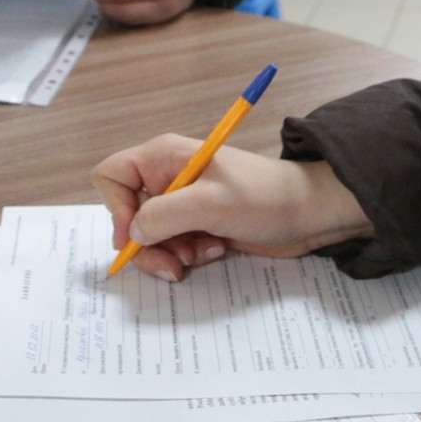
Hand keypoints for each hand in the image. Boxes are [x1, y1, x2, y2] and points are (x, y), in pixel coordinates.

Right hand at [91, 136, 373, 281]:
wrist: (308, 213)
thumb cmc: (264, 197)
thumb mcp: (211, 204)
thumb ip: (164, 216)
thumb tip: (132, 234)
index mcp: (163, 157)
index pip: (112, 176)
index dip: (116, 209)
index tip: (136, 238)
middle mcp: (166, 176)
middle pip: (128, 215)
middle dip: (148, 244)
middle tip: (174, 265)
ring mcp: (182, 201)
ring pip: (150, 236)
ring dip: (172, 252)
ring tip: (205, 252)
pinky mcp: (196, 223)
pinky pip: (173, 245)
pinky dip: (189, 254)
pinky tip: (216, 250)